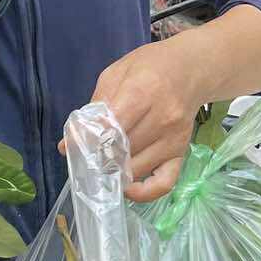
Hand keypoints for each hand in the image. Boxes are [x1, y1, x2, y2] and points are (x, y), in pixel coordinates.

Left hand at [83, 38, 205, 201]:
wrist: (191, 70)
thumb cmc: (150, 67)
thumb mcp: (117, 73)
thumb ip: (94, 106)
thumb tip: (69, 144)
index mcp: (143, 92)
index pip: (111, 127)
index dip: (88, 141)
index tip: (74, 147)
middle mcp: (161, 119)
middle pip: (121, 151)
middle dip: (97, 158)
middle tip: (85, 158)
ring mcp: (173, 139)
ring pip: (134, 169)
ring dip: (113, 173)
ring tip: (102, 167)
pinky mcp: (180, 153)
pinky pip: (164, 183)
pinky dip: (144, 193)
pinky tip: (128, 188)